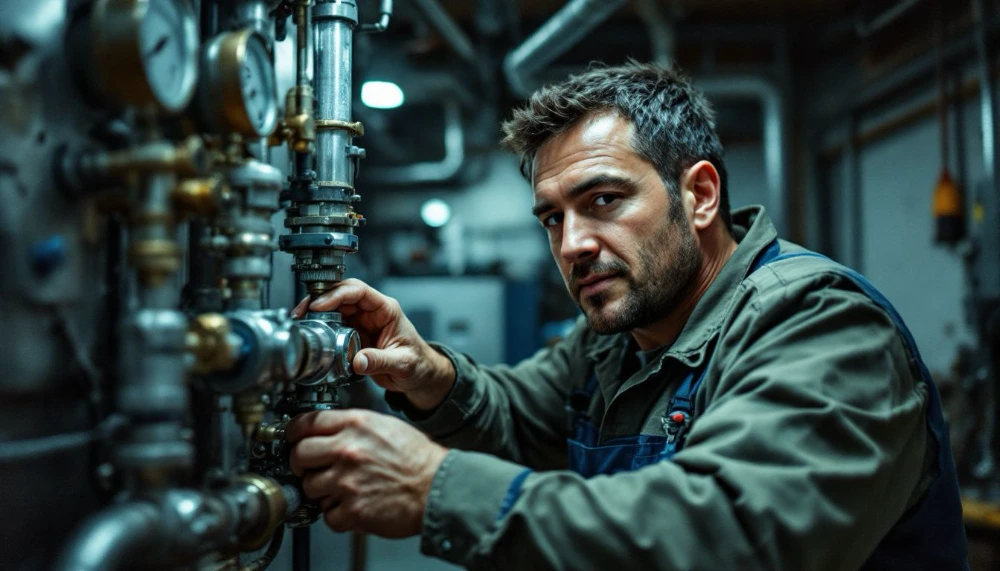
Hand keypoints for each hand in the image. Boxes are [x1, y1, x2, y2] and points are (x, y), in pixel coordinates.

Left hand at [287, 409, 448, 537]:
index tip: (292, 438)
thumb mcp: (386, 426)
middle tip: (311, 468)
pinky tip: (352, 506)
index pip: (307, 423)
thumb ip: (354, 427)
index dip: (294, 432)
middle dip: (302, 464)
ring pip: (310, 487)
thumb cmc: (417, 459)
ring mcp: (347, 481)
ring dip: (321, 491)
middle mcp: (348, 450)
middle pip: (299, 455)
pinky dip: (337, 515)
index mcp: (356, 425)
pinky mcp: (352, 509)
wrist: (438, 487)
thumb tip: (328, 433)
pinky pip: (327, 515)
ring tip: (341, 490)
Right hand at [292, 279, 454, 409]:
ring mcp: (361, 323)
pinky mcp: (353, 336)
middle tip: (302, 311)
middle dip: (319, 299)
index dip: (336, 295)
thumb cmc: (418, 364)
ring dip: (316, 313)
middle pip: (340, 295)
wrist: (419, 376)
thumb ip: (380, 361)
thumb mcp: (403, 364)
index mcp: (386, 309)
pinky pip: (333, 327)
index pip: (359, 291)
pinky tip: (310, 333)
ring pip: (334, 309)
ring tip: (300, 321)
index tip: (319, 305)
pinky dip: (320, 328)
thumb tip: (358, 360)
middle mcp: (371, 312)